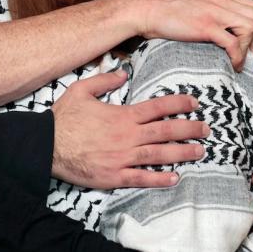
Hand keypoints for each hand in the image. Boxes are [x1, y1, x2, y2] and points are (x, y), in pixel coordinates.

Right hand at [49, 70, 200, 188]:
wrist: (46, 146)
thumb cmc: (62, 119)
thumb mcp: (80, 90)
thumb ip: (104, 80)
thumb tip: (122, 73)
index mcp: (122, 115)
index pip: (157, 108)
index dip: (178, 104)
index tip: (194, 103)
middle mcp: (127, 136)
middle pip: (166, 132)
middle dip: (190, 129)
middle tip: (207, 129)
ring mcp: (122, 158)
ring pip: (159, 155)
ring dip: (182, 153)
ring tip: (200, 151)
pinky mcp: (114, 176)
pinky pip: (142, 178)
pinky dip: (159, 178)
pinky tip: (175, 178)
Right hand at [126, 0, 252, 70]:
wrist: (146, 9)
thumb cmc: (167, 8)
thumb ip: (214, 5)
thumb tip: (226, 19)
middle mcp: (222, 0)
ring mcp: (215, 13)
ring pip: (251, 27)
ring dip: (252, 48)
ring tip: (244, 61)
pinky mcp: (205, 26)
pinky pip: (233, 43)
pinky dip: (238, 56)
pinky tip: (233, 64)